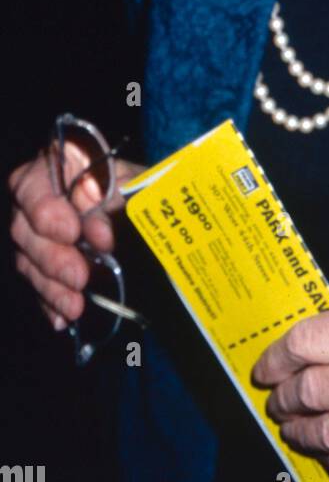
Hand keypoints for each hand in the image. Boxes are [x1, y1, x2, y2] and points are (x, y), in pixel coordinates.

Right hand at [8, 142, 139, 331]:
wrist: (149, 204)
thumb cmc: (142, 184)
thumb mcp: (137, 183)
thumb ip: (116, 195)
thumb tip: (96, 220)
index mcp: (61, 163)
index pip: (34, 181)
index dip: (47, 207)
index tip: (72, 231)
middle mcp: (41, 196)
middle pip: (25, 226)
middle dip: (51, 255)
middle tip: (79, 275)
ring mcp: (38, 231)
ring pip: (27, 259)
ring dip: (51, 285)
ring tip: (76, 304)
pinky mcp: (44, 261)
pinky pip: (38, 283)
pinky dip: (51, 302)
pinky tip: (63, 318)